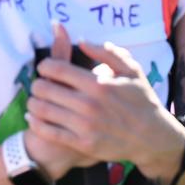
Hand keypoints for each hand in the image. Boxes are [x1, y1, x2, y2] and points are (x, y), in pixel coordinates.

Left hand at [26, 25, 184, 182]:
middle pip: (45, 89)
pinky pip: (48, 132)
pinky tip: (34, 118)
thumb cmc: (141, 100)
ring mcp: (84, 126)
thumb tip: (82, 41)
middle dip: (37, 84)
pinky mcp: (82, 143)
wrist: (151, 136)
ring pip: (42, 110)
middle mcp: (89, 104)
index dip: (45, 66)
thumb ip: (107, 53)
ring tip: (35, 100)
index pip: (57, 69)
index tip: (45, 68)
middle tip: (39, 85)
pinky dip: (35, 123)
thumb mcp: (132, 71)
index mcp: (99, 84)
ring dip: (33, 103)